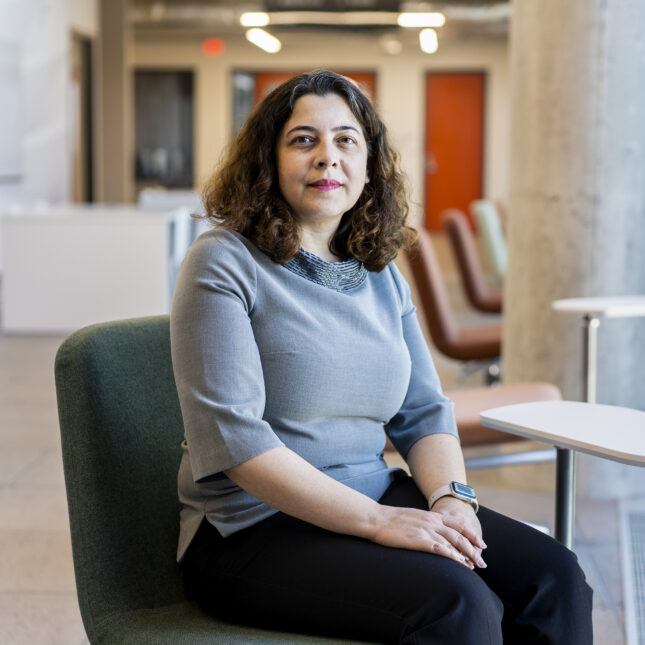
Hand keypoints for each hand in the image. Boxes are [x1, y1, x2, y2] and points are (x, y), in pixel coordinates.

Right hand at [369, 504, 486, 568]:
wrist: (376, 518)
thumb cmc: (390, 520)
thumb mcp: (412, 517)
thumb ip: (424, 523)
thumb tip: (431, 531)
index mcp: (431, 515)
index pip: (458, 524)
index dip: (471, 534)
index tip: (481, 544)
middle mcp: (432, 521)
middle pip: (460, 534)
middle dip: (473, 548)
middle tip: (483, 560)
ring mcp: (426, 530)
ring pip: (454, 542)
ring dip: (467, 555)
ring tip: (476, 566)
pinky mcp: (419, 540)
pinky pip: (441, 549)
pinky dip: (453, 557)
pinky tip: (460, 564)